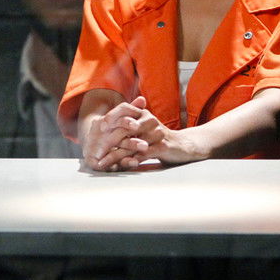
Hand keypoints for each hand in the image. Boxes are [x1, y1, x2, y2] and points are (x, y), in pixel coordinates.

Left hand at [82, 96, 207, 170]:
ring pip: (131, 143)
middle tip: (94, 154)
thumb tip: (108, 131)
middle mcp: (148, 120)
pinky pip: (144, 152)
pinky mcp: (162, 146)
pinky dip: (132, 159)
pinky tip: (123, 166)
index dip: (108, 121)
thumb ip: (129, 128)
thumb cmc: (161, 140)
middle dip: (107, 143)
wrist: (185, 146)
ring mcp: (155, 133)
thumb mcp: (144, 130)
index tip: (95, 131)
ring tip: (103, 163)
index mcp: (143, 113)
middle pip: (123, 130)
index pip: (122, 113)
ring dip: (115, 155)